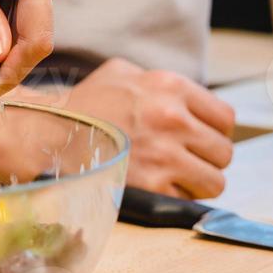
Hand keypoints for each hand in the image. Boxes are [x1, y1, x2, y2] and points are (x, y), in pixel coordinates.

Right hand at [61, 58, 235, 199]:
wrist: (47, 133)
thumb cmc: (83, 104)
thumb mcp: (121, 73)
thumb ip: (157, 81)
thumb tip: (183, 98)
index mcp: (170, 87)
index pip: (225, 118)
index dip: (215, 133)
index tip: (201, 140)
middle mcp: (173, 118)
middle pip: (223, 152)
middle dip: (207, 160)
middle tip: (187, 162)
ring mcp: (164, 154)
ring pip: (215, 181)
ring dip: (199, 184)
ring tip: (177, 179)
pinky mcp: (152, 185)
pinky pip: (187, 199)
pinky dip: (176, 198)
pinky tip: (156, 188)